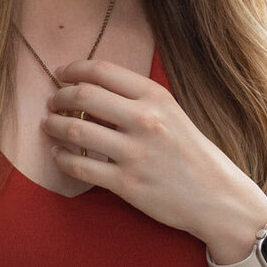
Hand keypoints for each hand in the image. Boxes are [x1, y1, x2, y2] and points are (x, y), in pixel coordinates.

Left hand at [43, 58, 266, 264]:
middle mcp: (144, 120)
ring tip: (49, 125)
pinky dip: (62, 158)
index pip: (102, 71)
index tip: (61, 73)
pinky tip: (59, 155)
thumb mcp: (173, 114)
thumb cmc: (192, 154)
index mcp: (156, 97)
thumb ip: (138, 100)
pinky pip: (79, 166)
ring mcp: (134, 153)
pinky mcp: (126, 183)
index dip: (74, 69)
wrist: (218, 198)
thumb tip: (92, 89)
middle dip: (59, 96)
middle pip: (83, 95)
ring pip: (76, 129)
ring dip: (54, 125)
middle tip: (52, 102)